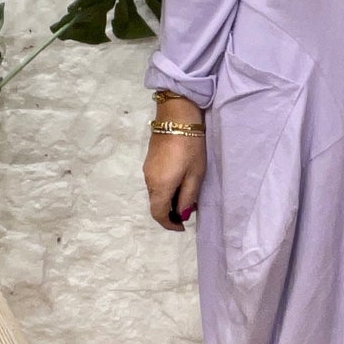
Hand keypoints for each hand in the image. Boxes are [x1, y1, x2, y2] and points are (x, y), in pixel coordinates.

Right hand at [143, 94, 207, 231]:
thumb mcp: (195, 174)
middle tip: (187, 211)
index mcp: (160, 186)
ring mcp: (147, 170)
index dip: (169, 224)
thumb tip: (183, 214)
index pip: (158, 214)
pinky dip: (165, 188)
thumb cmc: (190, 146)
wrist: (176, 116)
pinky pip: (155, 182)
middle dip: (170, 212)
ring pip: (156, 193)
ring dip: (168, 199)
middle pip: (156, 204)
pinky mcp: (149, 161)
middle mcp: (149, 180)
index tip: (181, 227)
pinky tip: (179, 181)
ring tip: (186, 195)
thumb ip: (188, 197)